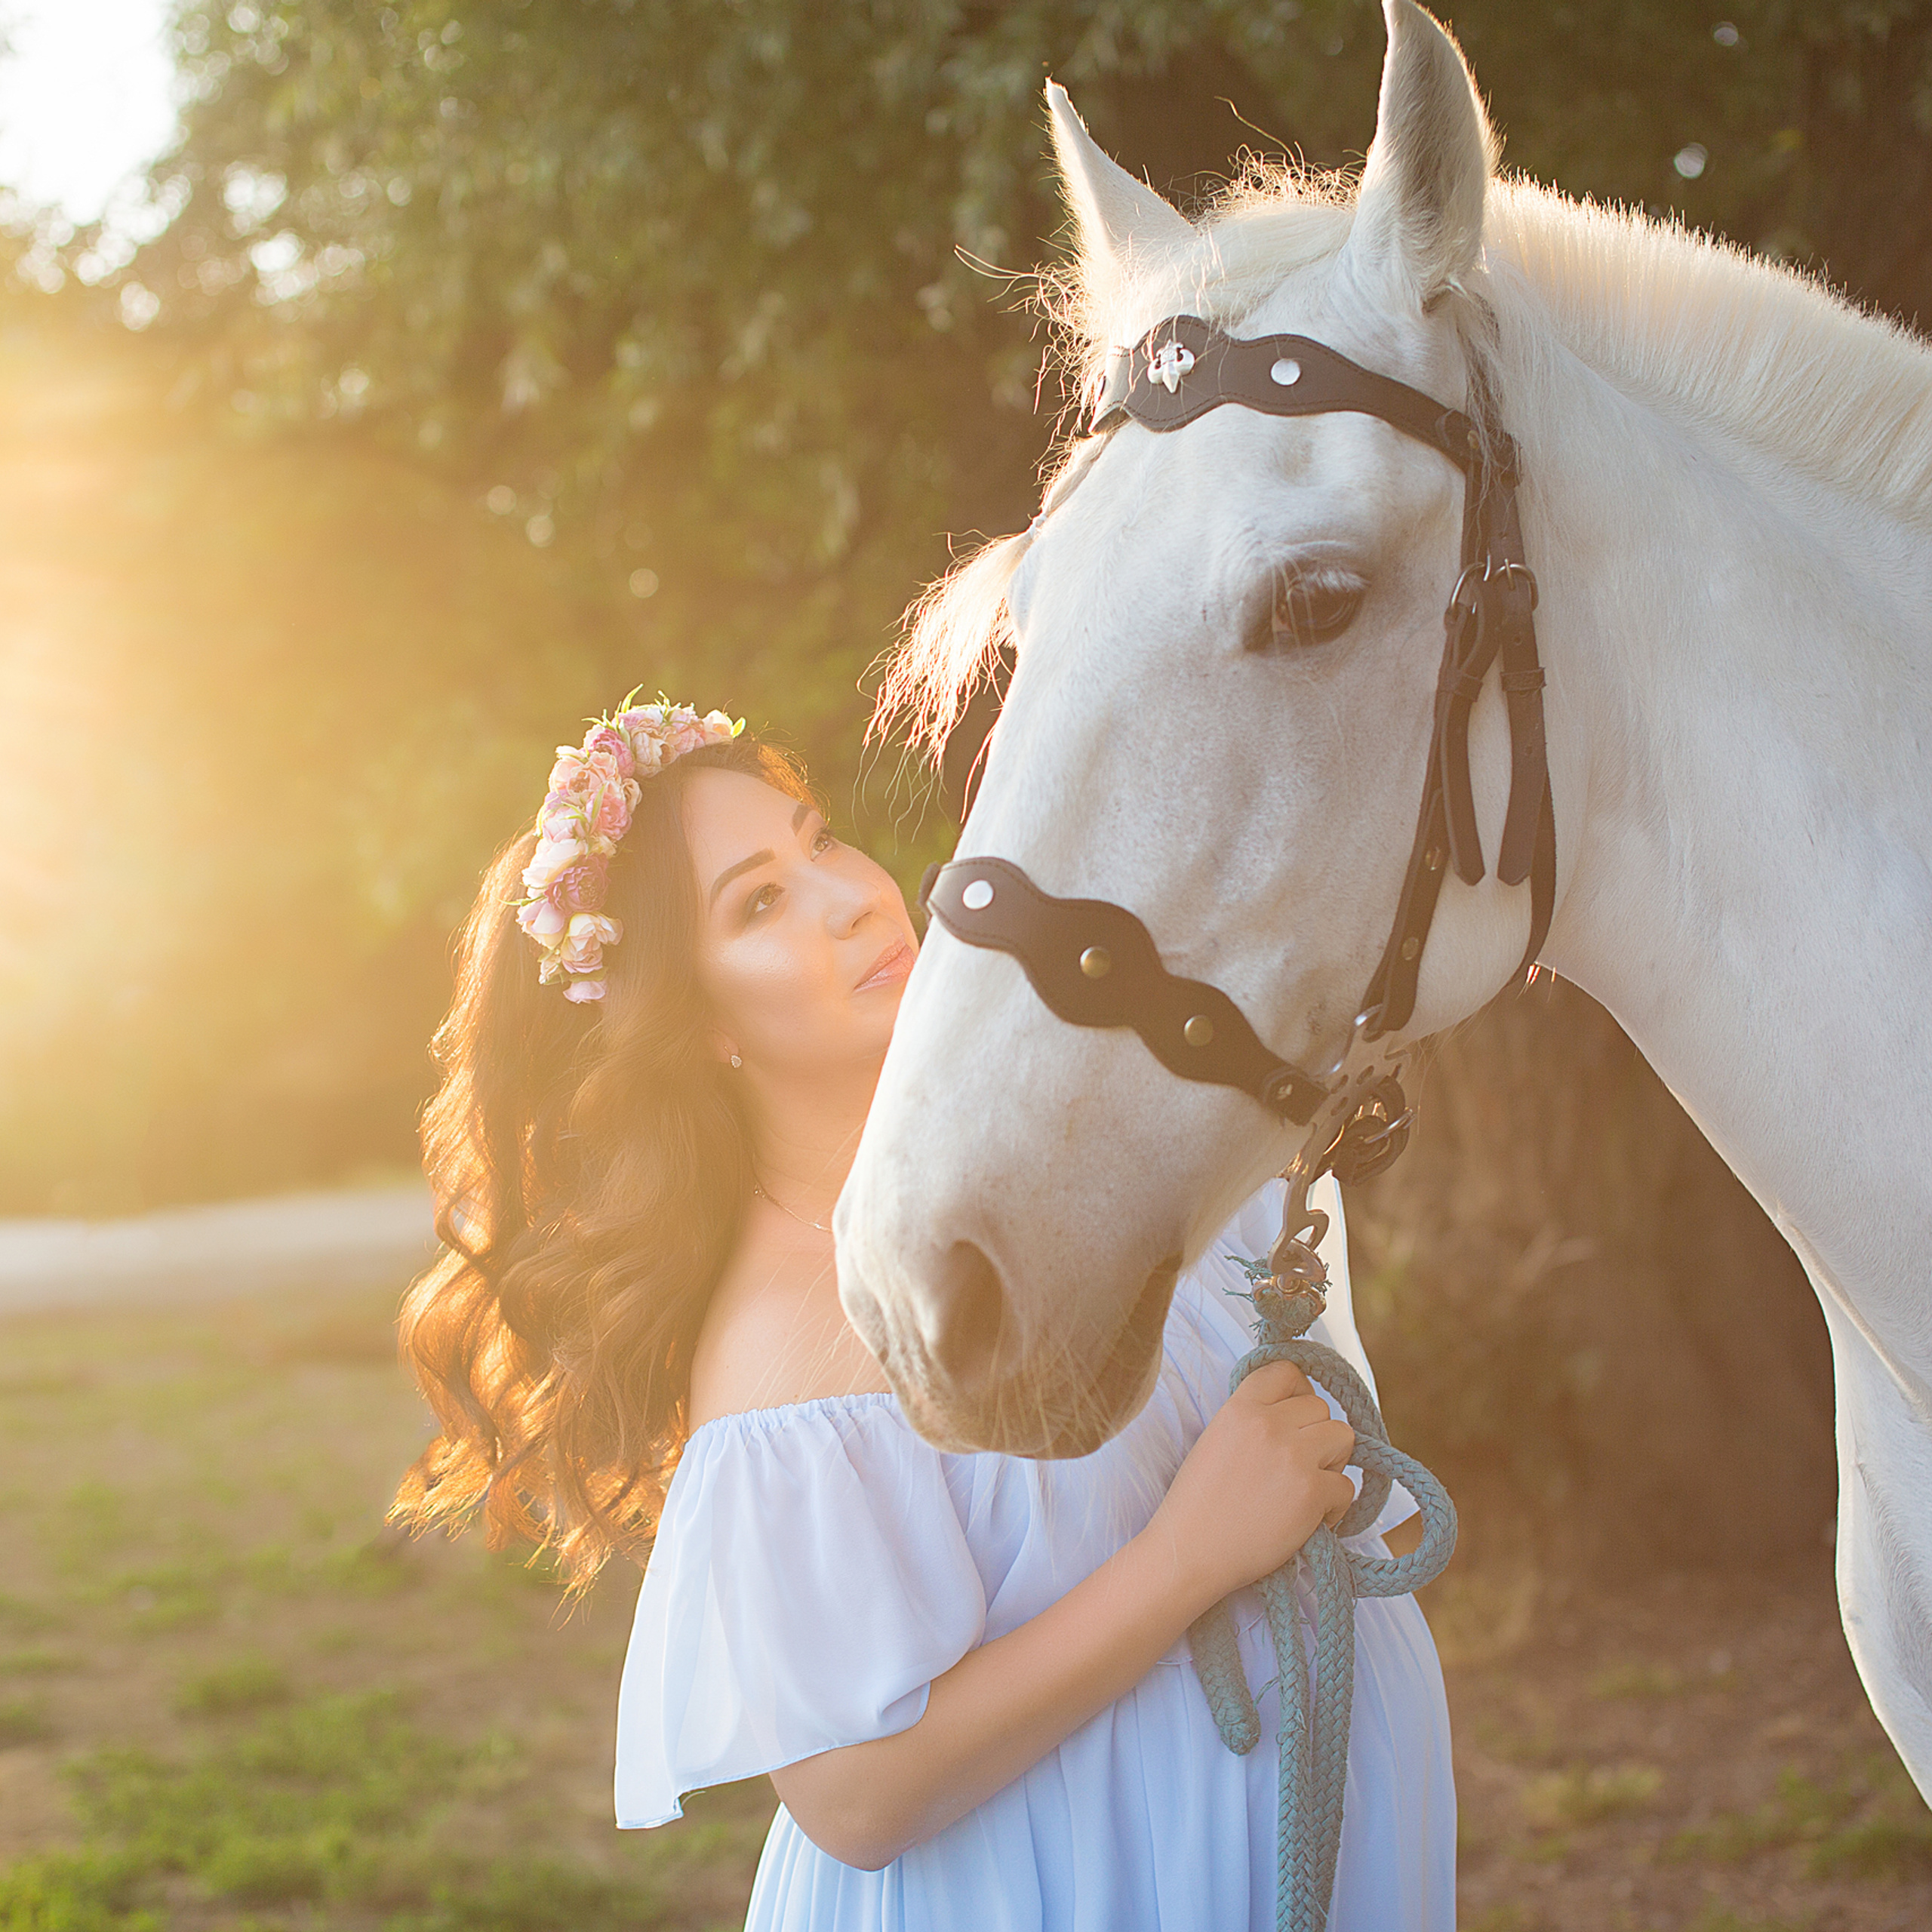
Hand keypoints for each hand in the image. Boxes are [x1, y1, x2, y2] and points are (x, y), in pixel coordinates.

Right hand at [1144, 1361, 1356, 1613]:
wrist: (1189, 1553)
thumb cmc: (1199, 1503)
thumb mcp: (1216, 1439)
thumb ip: (1252, 1418)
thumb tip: (1296, 1411)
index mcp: (1239, 1407)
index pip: (1287, 1371)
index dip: (1298, 1394)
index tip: (1294, 1419)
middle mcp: (1267, 1424)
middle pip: (1322, 1408)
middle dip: (1316, 1436)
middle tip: (1295, 1468)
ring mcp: (1292, 1457)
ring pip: (1343, 1437)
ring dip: (1332, 1463)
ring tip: (1305, 1488)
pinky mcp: (1310, 1493)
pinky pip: (1346, 1487)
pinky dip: (1334, 1507)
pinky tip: (1307, 1520)